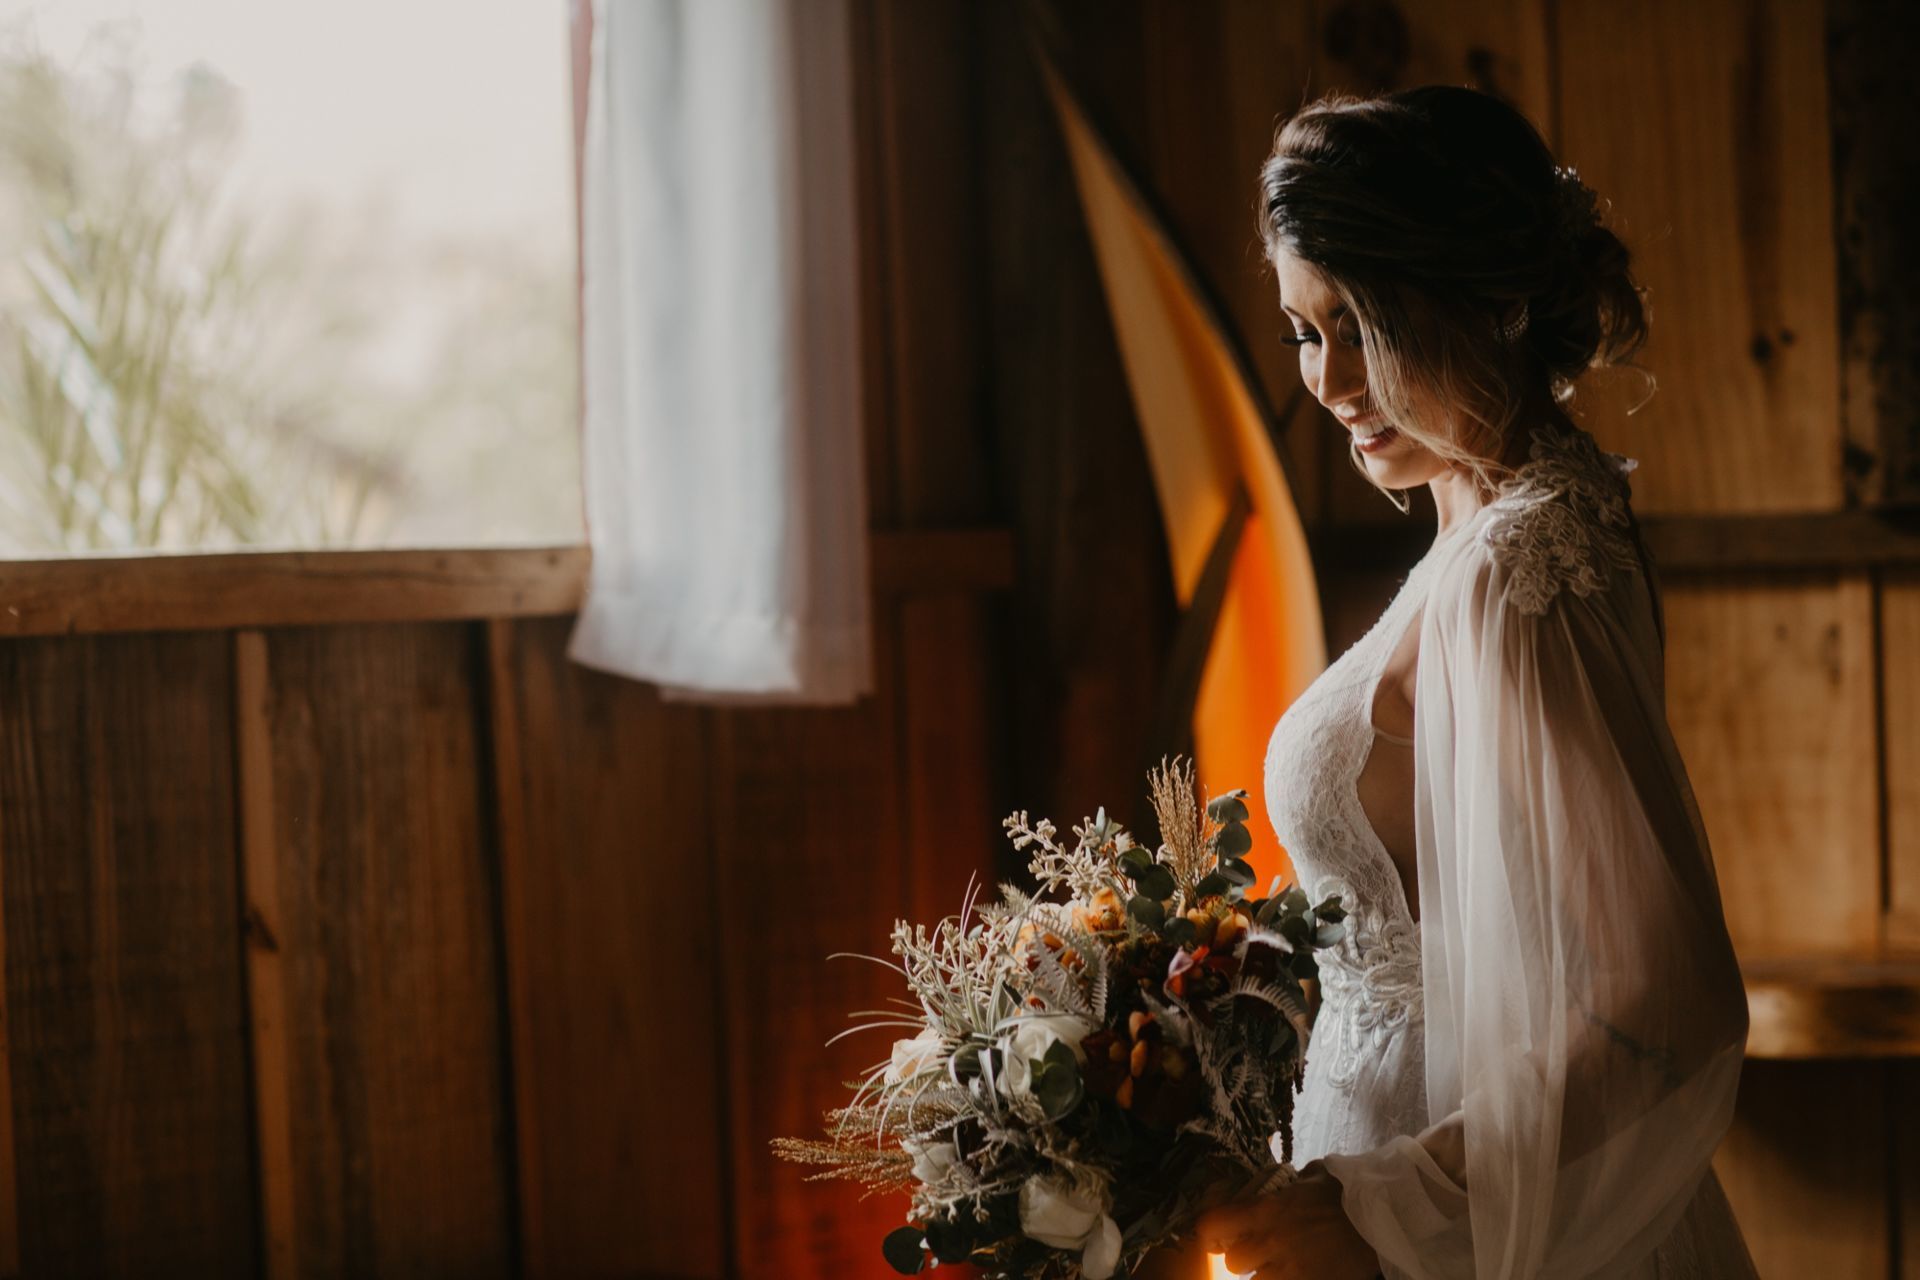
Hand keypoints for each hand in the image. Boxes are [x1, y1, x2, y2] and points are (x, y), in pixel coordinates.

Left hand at [1194, 1162, 1380, 1279]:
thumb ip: (1291, 1181)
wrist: (1385, 1220)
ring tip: (1284, 1265)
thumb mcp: (1314, 1176)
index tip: (1219, 1235)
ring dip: (1266, 1275)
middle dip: (1244, 1259)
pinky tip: (1301, 1273)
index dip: (1212, 1232)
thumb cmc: (1349, 1193)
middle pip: (1234, 1263)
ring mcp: (1290, 1270)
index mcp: (1267, 1210)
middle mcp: (1271, 1242)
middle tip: (1260, 1253)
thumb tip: (1281, 1180)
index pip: (1214, 1224)